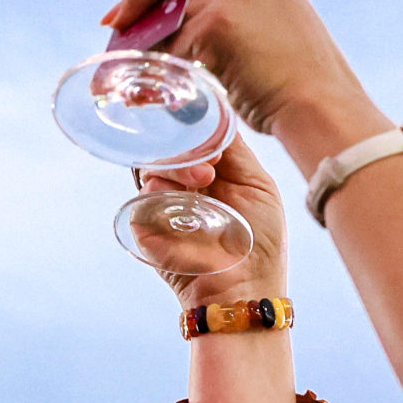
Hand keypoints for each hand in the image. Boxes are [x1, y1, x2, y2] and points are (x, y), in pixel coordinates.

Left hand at [104, 0, 381, 169]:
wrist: (324, 108)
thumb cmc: (304, 84)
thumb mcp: (274, 29)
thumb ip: (236, 15)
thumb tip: (184, 30)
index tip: (132, 8)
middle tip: (117, 29)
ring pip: (164, 17)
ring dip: (141, 46)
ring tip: (126, 76)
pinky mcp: (216, 28)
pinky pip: (167, 51)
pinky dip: (153, 74)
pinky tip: (146, 95)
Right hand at [131, 133, 289, 302]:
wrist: (246, 288)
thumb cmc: (262, 241)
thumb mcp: (257, 184)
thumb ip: (234, 150)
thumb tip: (215, 114)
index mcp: (209, 173)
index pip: (189, 138)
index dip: (196, 130)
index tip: (212, 138)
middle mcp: (182, 186)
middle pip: (166, 147)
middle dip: (186, 149)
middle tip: (209, 166)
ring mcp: (163, 205)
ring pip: (150, 167)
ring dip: (174, 168)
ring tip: (202, 182)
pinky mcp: (146, 227)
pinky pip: (140, 196)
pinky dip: (158, 191)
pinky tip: (181, 202)